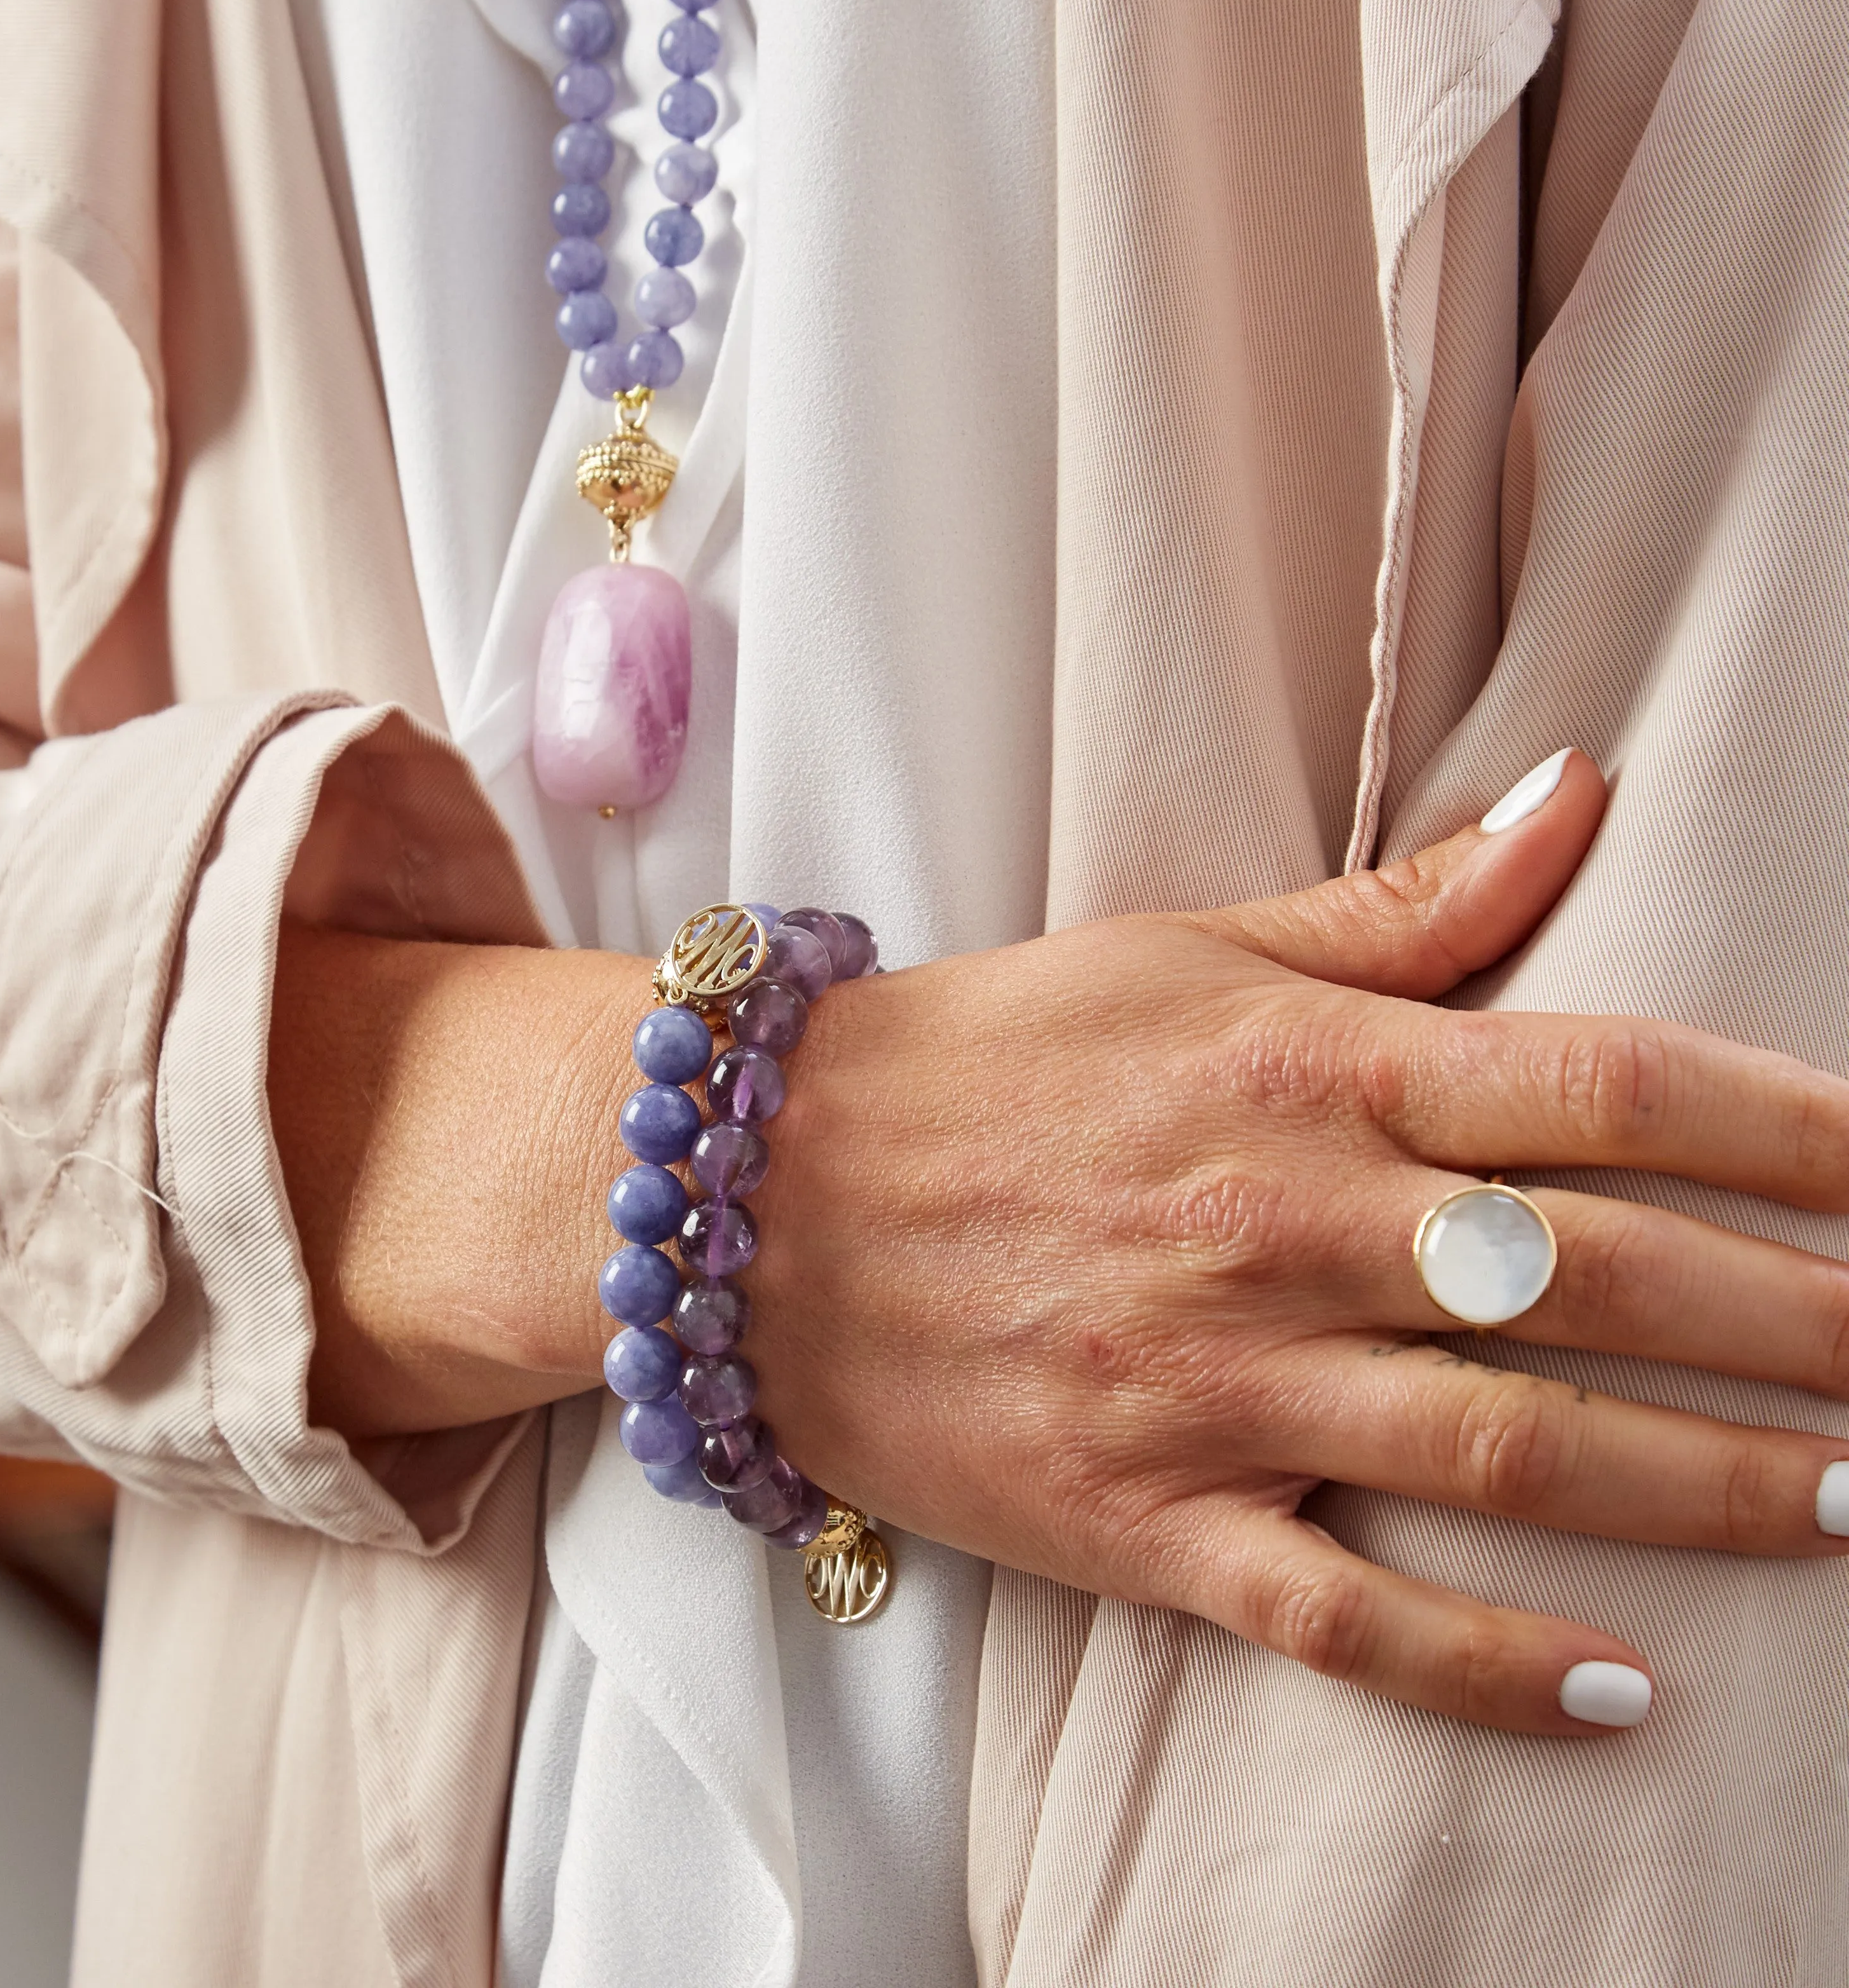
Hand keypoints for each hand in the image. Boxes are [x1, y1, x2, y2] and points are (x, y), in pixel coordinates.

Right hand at [749, 751, 1848, 1733]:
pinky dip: (1487, 1662)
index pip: (1599, 1086)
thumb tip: (1586, 793)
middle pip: (1596, 1277)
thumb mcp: (1184, 947)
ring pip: (1505, 1448)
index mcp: (1294, 1069)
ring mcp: (1208, 1380)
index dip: (1788, 1130)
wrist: (745, 1197)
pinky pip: (1340, 1607)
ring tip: (1848, 1505)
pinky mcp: (1136, 1511)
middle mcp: (1275, 1224)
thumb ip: (1403, 905)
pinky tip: (1623, 1691)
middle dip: (1799, 1323)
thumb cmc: (981, 1057)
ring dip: (1701, 1487)